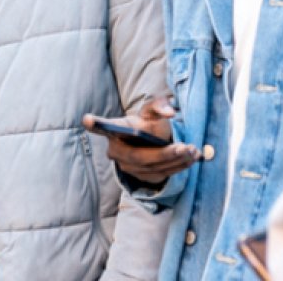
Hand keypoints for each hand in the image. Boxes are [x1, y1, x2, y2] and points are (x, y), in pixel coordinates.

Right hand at [83, 97, 200, 185]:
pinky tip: (190, 160)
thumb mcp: (152, 111)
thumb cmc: (147, 124)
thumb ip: (160, 106)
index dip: (95, 124)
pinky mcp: (139, 177)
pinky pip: (159, 175)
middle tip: (187, 147)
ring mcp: (126, 167)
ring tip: (194, 152)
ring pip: (152, 168)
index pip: (102, 127)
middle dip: (166, 154)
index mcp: (116, 129)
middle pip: (139, 157)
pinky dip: (177, 168)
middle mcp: (116, 150)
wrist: (148, 142)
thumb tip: (170, 113)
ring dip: (176, 162)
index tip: (87, 119)